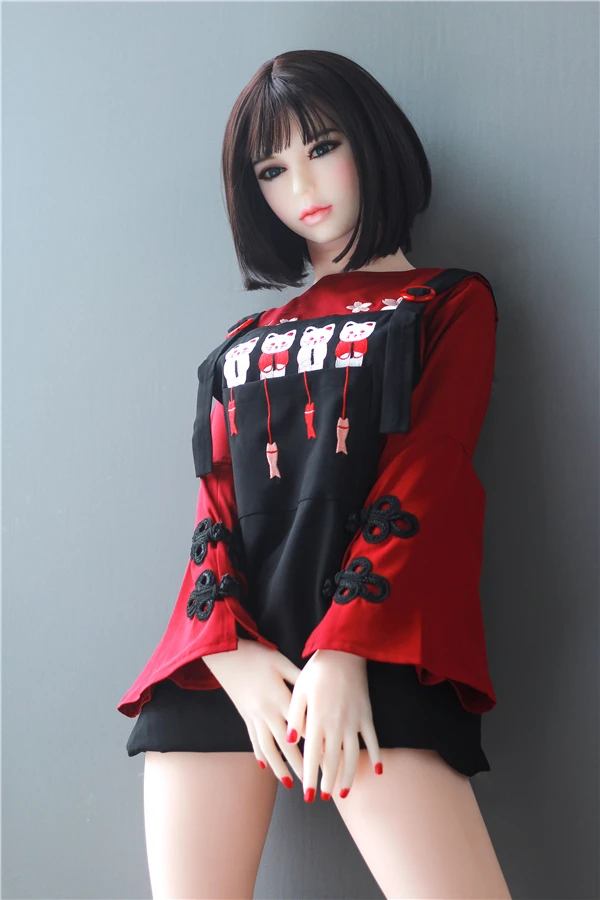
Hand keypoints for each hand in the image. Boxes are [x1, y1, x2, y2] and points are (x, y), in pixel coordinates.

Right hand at [203, 638, 304, 784]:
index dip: (316, 743)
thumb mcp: (281, 662)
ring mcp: (254, 717)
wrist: (224, 654)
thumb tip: (318, 694)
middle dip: (300, 765)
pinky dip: (261, 755)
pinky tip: (266, 767)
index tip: (330, 757)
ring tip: (291, 784)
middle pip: (286, 744)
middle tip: (313, 783)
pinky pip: (254, 740)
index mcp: (279, 697)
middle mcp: (266, 712)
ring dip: (280, 768)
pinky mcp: (245, 717)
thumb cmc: (256, 655)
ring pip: (268, 748)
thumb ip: (299, 679)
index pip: (301, 727)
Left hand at [285, 649, 381, 801]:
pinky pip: (373, 740)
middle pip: (333, 761)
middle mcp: (337, 724)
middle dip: (328, 782)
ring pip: (353, 755)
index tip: (307, 794)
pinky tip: (377, 770)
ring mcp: (355, 721)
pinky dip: (376, 756)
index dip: (310, 777)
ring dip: (349, 775)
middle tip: (323, 797)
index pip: (313, 755)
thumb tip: (290, 741)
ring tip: (344, 791)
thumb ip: (295, 716)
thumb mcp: (299, 690)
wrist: (344, 652)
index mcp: (318, 719)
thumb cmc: (318, 671)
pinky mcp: (366, 715)